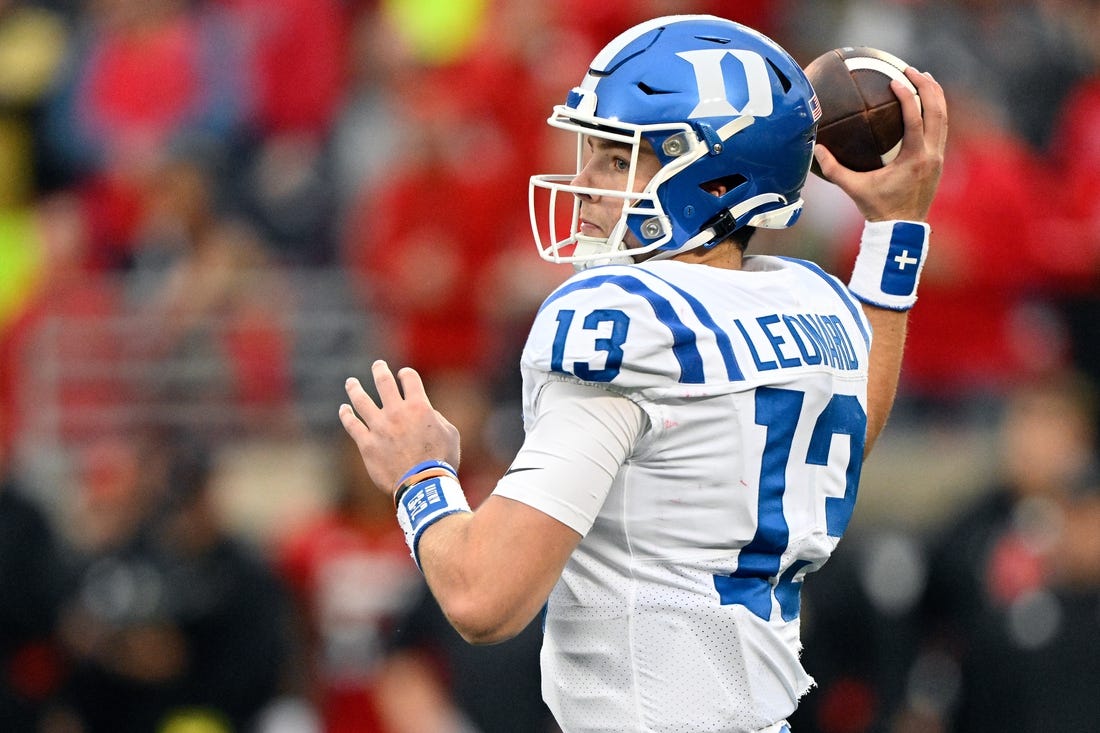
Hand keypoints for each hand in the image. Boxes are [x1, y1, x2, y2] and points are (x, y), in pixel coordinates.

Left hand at [340, 361, 460, 496]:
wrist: (423, 484)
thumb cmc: (442, 460)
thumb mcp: (451, 434)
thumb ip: (437, 418)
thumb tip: (426, 413)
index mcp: (419, 406)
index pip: (409, 378)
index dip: (406, 374)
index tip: (404, 375)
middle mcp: (396, 412)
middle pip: (383, 382)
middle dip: (379, 370)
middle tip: (377, 365)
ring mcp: (379, 427)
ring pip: (361, 400)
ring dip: (355, 388)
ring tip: (351, 382)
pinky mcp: (367, 444)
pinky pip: (352, 425)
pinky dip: (346, 415)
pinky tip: (344, 409)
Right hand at [814, 67, 947, 222]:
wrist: (902, 228)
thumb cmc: (877, 208)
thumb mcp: (854, 189)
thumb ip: (834, 169)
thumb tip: (816, 149)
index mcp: (914, 159)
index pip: (915, 121)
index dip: (908, 97)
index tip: (896, 80)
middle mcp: (932, 155)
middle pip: (937, 112)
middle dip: (927, 87)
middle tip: (912, 70)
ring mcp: (938, 157)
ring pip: (944, 118)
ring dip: (935, 95)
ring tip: (923, 77)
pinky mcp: (939, 160)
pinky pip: (940, 128)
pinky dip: (934, 111)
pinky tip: (924, 102)